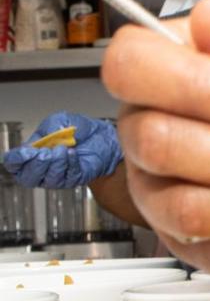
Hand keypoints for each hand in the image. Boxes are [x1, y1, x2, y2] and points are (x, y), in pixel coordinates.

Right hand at [2, 111, 123, 187]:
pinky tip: (73, 154)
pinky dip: (69, 165)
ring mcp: (57, 175)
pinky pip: (67, 177)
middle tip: (45, 152)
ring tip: (62, 149)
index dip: (16, 159)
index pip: (14, 163)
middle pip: (27, 176)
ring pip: (47, 179)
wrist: (103, 137)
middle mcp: (42, 167)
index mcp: (33, 152)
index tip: (26, 152)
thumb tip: (41, 140)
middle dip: (36, 164)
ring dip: (54, 164)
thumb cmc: (80, 130)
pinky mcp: (74, 179)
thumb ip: (48, 128)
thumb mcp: (60, 120)